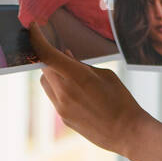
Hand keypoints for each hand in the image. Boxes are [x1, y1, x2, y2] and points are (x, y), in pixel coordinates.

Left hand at [30, 21, 146, 156]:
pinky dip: (60, 89)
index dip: (37, 39)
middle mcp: (64, 93)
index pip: (47, 54)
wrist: (127, 132)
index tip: (34, 28)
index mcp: (77, 77)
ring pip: (46, 84)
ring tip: (72, 75)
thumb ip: (81, 65)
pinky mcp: (63, 119)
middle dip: (49, 58)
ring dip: (53, 74)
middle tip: (61, 53)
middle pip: (43, 68)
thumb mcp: (105, 75)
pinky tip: (78, 92)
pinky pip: (54, 98)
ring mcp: (61, 108)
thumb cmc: (122, 100)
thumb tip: (64, 56)